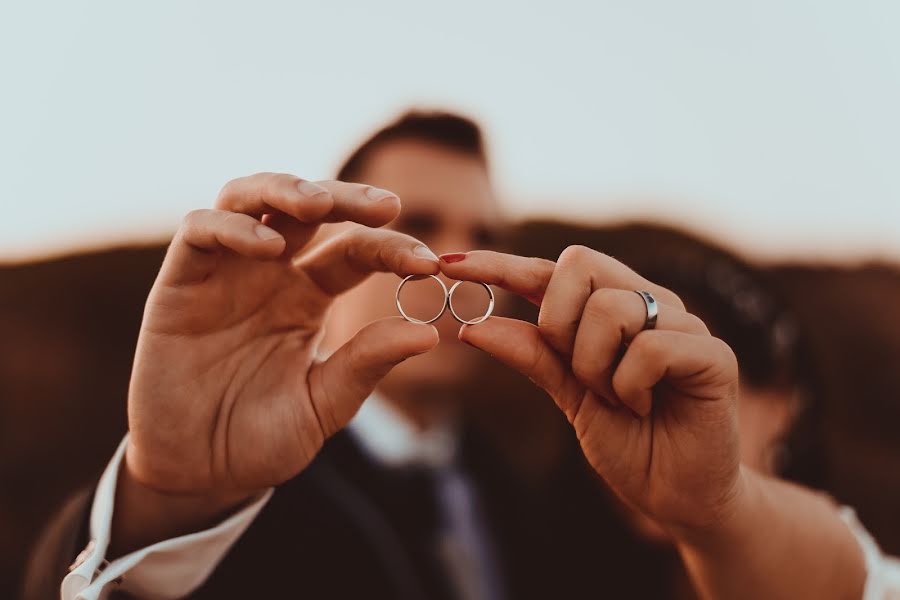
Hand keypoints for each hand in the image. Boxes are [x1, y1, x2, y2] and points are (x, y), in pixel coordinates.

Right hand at [127, 173, 440, 499]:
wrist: (197, 473)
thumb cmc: (261, 438)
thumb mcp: (325, 403)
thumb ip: (366, 364)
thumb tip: (430, 335)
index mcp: (309, 296)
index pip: (355, 250)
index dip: (391, 248)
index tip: (429, 263)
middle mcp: (269, 273)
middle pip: (307, 208)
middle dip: (346, 198)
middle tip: (385, 206)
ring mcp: (224, 273)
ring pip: (248, 198)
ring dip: (284, 190)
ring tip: (318, 204)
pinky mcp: (179, 283)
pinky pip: (200, 231)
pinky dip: (233, 227)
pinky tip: (267, 248)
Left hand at [439, 246, 741, 534]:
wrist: (678, 497)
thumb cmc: (629, 442)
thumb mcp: (568, 396)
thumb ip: (533, 355)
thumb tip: (474, 325)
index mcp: (612, 308)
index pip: (549, 271)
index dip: (501, 265)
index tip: (449, 265)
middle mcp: (649, 303)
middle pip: (579, 265)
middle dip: (558, 323)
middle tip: (577, 372)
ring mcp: (683, 324)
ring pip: (611, 308)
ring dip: (595, 367)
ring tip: (618, 398)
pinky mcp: (713, 354)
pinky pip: (649, 348)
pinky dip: (630, 386)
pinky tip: (644, 406)